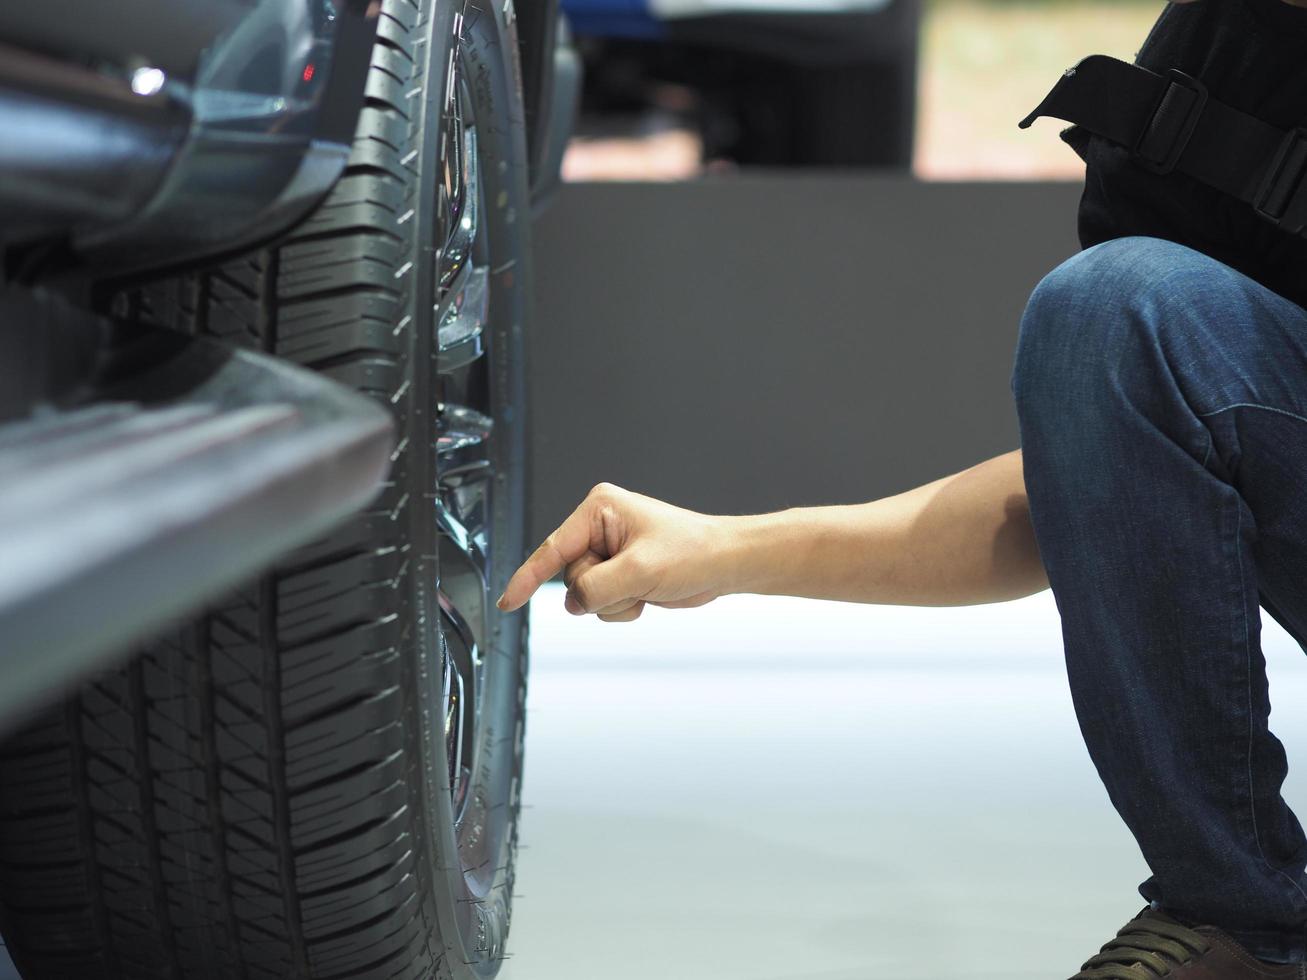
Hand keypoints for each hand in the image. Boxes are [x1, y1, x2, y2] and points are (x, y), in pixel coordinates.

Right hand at [497, 483, 733, 622]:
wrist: (724, 564)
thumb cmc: (694, 552)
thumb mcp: (640, 570)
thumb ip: (596, 588)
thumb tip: (575, 603)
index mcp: (599, 509)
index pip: (553, 549)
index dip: (527, 578)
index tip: (507, 602)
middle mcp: (599, 527)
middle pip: (570, 577)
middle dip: (599, 590)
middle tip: (634, 582)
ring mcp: (608, 552)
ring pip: (584, 595)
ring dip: (613, 601)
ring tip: (644, 587)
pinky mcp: (618, 572)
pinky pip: (600, 603)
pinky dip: (621, 607)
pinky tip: (645, 595)